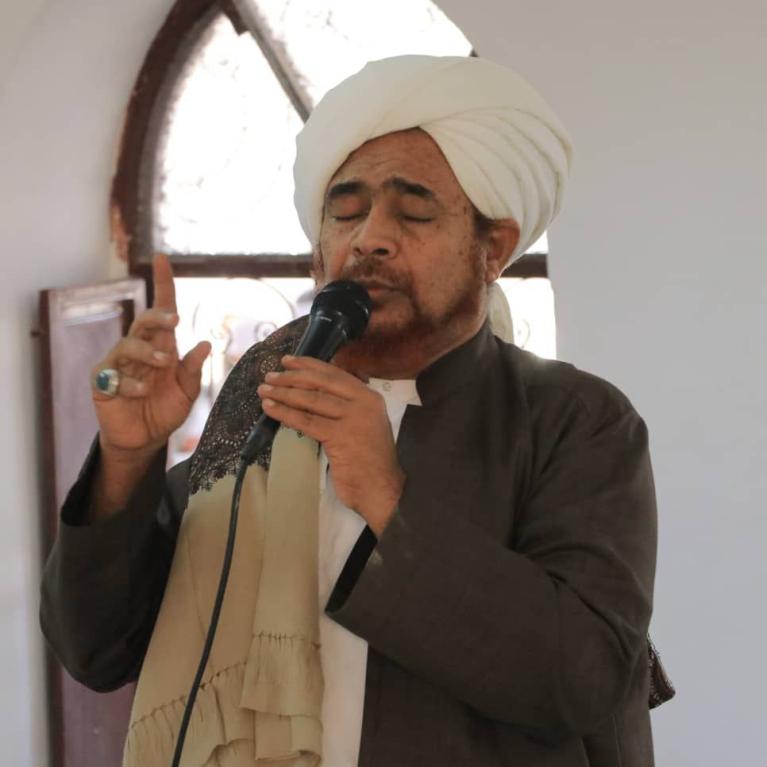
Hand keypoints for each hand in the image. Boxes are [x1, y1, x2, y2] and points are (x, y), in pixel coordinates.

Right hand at [91, 254, 210, 460]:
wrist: (144, 440)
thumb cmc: (165, 410)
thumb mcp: (187, 392)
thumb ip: (193, 370)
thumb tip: (204, 344)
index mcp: (162, 347)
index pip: (162, 310)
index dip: (162, 284)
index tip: (162, 259)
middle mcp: (140, 350)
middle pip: (143, 321)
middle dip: (157, 317)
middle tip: (174, 320)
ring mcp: (119, 364)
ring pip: (128, 344)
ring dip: (148, 352)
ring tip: (164, 363)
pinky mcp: (103, 382)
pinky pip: (115, 375)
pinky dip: (131, 383)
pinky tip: (142, 392)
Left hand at [257, 355, 404, 535]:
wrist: (382, 488)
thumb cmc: (369, 459)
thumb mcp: (363, 424)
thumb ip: (347, 406)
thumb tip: (313, 391)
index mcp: (369, 396)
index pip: (334, 373)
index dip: (308, 365)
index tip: (287, 361)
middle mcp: (363, 402)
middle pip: (320, 382)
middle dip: (291, 377)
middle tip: (270, 376)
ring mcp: (353, 418)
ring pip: (311, 400)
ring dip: (283, 393)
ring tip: (264, 390)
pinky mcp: (340, 436)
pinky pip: (306, 421)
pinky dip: (285, 413)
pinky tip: (270, 409)